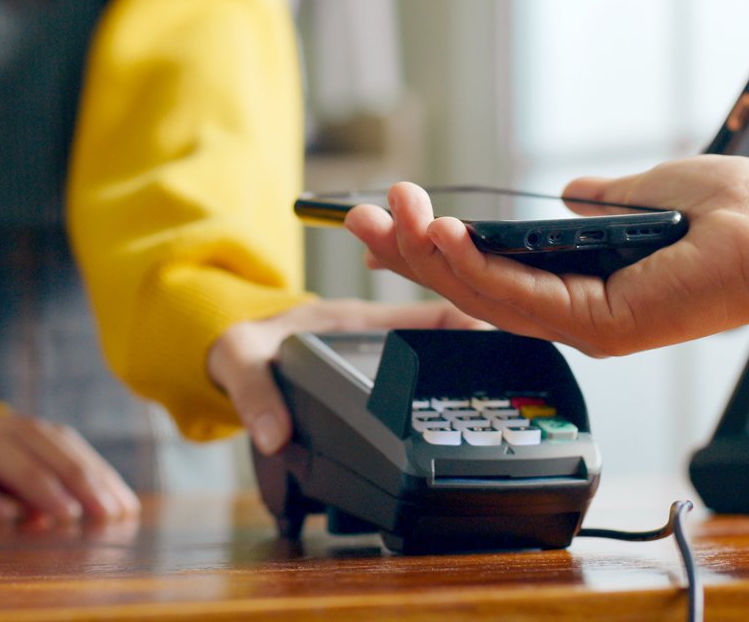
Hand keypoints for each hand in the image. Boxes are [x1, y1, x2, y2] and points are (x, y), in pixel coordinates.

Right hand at [0, 413, 140, 522]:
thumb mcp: (18, 477)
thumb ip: (49, 488)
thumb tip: (84, 511)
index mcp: (25, 428)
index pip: (68, 445)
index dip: (98, 475)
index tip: (124, 508)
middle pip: (40, 443)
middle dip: (78, 478)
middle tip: (105, 513)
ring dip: (35, 483)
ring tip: (65, 514)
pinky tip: (5, 516)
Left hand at [206, 298, 485, 455]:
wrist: (230, 348)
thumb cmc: (239, 342)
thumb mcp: (241, 360)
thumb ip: (255, 395)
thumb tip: (275, 436)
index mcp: (356, 319)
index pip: (425, 313)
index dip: (467, 323)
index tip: (500, 341)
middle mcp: (377, 332)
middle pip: (447, 334)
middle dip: (484, 347)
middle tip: (517, 373)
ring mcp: (381, 352)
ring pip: (442, 353)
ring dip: (472, 366)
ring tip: (508, 393)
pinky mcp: (377, 373)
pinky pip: (425, 372)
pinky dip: (450, 385)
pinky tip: (470, 409)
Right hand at [344, 156, 748, 356]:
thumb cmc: (731, 217)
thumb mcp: (644, 193)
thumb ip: (600, 200)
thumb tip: (569, 194)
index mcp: (582, 285)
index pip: (489, 274)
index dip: (436, 249)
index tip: (392, 216)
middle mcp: (578, 313)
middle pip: (472, 289)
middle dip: (411, 255)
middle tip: (358, 218)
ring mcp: (588, 325)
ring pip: (486, 296)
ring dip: (430, 258)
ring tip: (386, 220)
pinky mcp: (603, 325)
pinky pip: (523, 297)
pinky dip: (476, 269)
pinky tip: (440, 237)